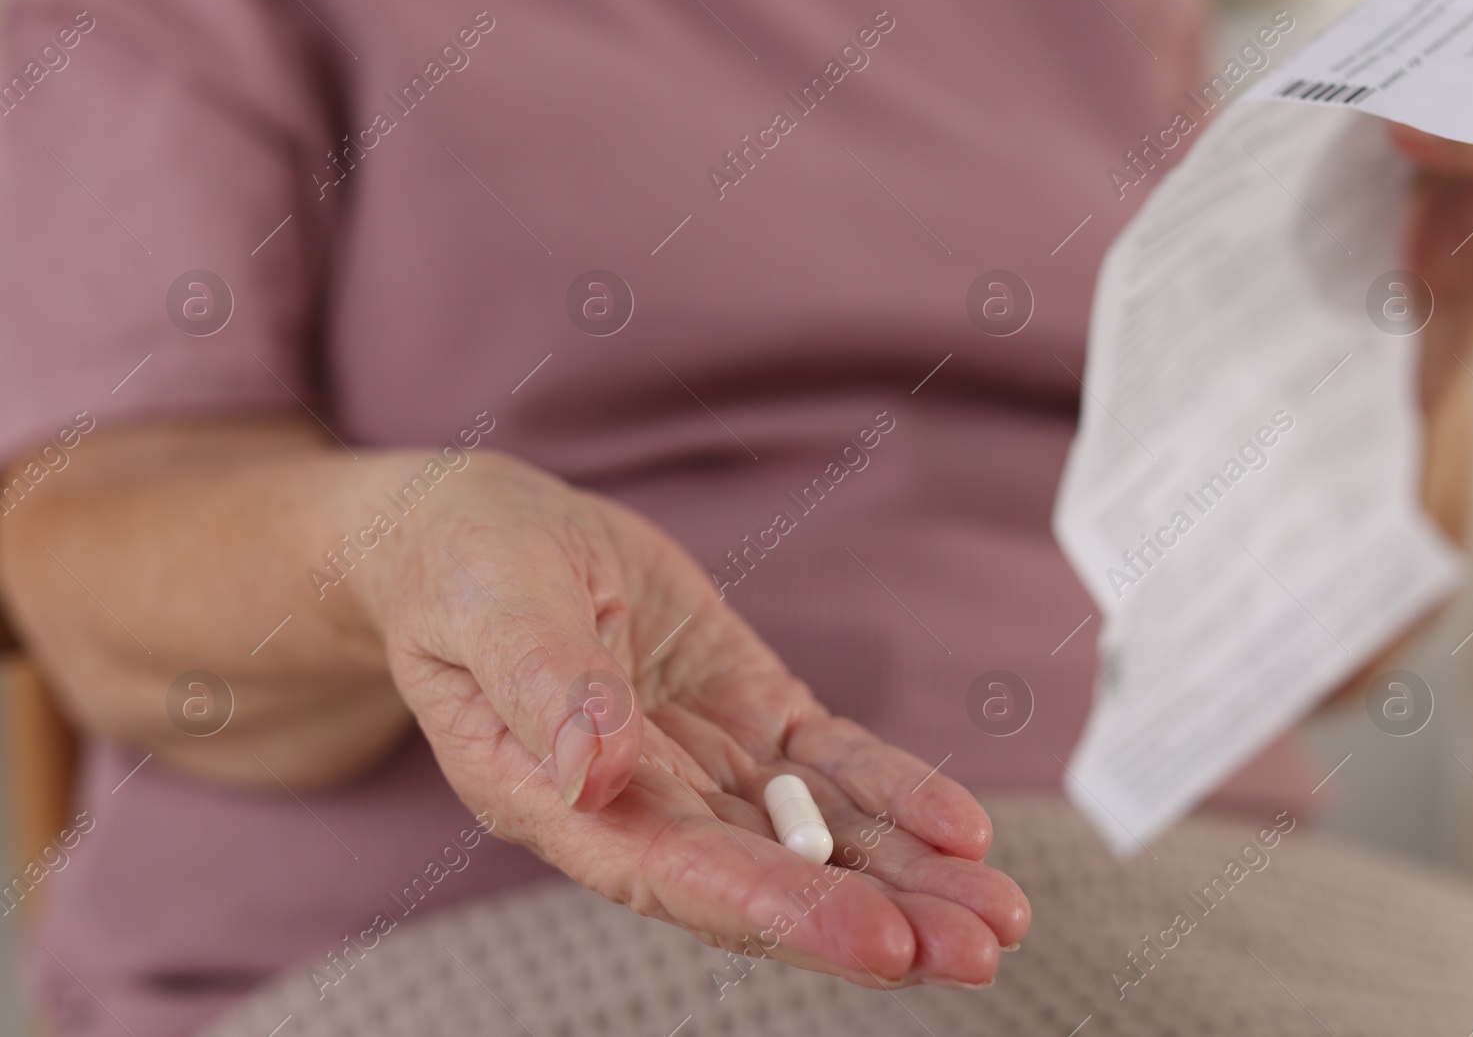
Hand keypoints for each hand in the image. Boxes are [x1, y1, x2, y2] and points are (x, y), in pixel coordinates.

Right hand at [356, 452, 1029, 988]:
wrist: (480, 536)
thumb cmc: (462, 569)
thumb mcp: (489, 605)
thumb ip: (539, 688)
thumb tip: (592, 769)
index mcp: (560, 801)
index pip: (682, 877)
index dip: (784, 910)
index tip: (880, 940)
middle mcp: (640, 803)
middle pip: (769, 879)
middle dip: (874, 916)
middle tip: (975, 948)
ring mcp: (700, 762)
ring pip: (816, 834)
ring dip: (907, 875)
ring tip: (998, 914)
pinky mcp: (744, 712)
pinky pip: (827, 762)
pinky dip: (892, 793)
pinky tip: (959, 827)